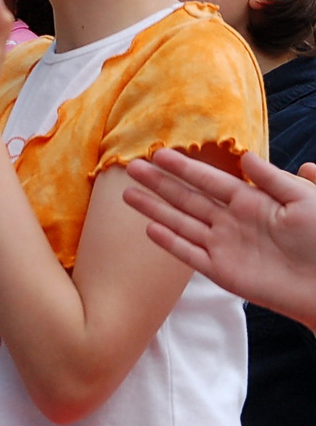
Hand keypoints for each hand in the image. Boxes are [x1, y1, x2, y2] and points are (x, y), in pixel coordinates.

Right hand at [124, 150, 315, 326]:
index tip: (159, 153)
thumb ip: (274, 179)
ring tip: (127, 194)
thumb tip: (245, 156)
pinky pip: (189, 254)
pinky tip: (150, 229)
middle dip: (159, 183)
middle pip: (187, 198)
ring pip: (180, 222)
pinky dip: (170, 243)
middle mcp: (231, 221)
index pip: (210, 179)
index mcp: (252, 201)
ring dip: (154, 208)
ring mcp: (223, 246)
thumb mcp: (305, 200)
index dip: (184, 167)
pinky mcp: (222, 271)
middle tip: (132, 167)